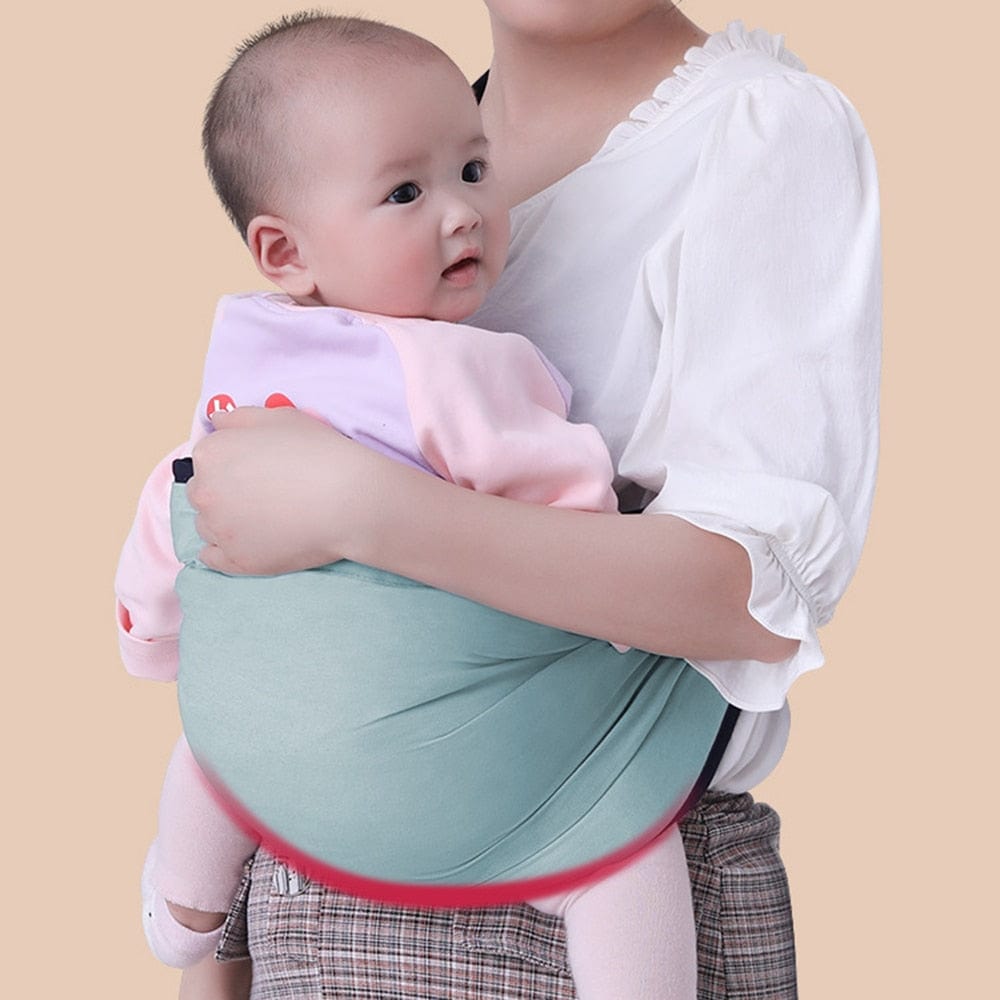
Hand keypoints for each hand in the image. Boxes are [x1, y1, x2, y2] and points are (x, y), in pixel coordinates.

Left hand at [187, 406, 376, 574]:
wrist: (349, 499)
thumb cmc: (319, 453)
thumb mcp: (280, 417)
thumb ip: (239, 417)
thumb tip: (218, 422)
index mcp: (211, 453)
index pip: (205, 459)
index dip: (232, 462)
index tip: (255, 468)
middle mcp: (206, 492)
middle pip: (203, 492)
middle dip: (224, 491)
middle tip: (262, 493)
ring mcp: (220, 530)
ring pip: (207, 525)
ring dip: (226, 521)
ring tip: (264, 517)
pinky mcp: (236, 561)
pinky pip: (212, 558)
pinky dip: (224, 551)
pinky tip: (247, 541)